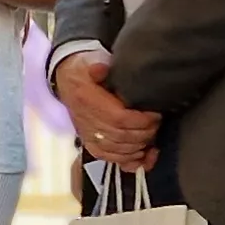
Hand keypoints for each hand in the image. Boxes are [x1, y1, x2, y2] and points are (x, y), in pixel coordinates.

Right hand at [57, 52, 162, 172]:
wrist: (67, 82)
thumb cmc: (84, 73)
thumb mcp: (90, 63)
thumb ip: (98, 68)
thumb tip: (101, 69)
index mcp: (87, 101)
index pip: (118, 118)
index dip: (141, 121)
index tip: (155, 115)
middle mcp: (87, 122)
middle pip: (121, 137)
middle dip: (145, 134)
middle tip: (157, 125)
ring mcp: (89, 136)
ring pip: (118, 151)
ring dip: (139, 147)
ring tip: (152, 138)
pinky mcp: (92, 145)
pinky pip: (111, 159)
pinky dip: (130, 162)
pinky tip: (144, 157)